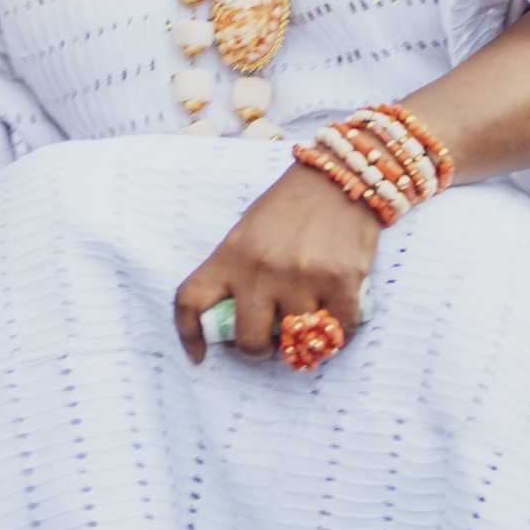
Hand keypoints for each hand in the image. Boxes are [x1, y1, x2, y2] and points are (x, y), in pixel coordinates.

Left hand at [174, 163, 378, 364]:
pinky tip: (338, 324)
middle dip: (259, 350)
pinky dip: (339, 335)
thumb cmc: (291, 205)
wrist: (340, 174)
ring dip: (304, 340)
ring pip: (297, 340)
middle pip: (248, 340)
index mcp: (231, 253)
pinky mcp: (340, 281)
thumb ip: (239, 271)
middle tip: (271, 342)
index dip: (189, 335)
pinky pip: (338, 331)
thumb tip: (240, 321)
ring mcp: (301, 276)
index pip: (190, 301)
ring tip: (311, 323)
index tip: (198, 355)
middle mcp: (261, 268)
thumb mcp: (249, 231)